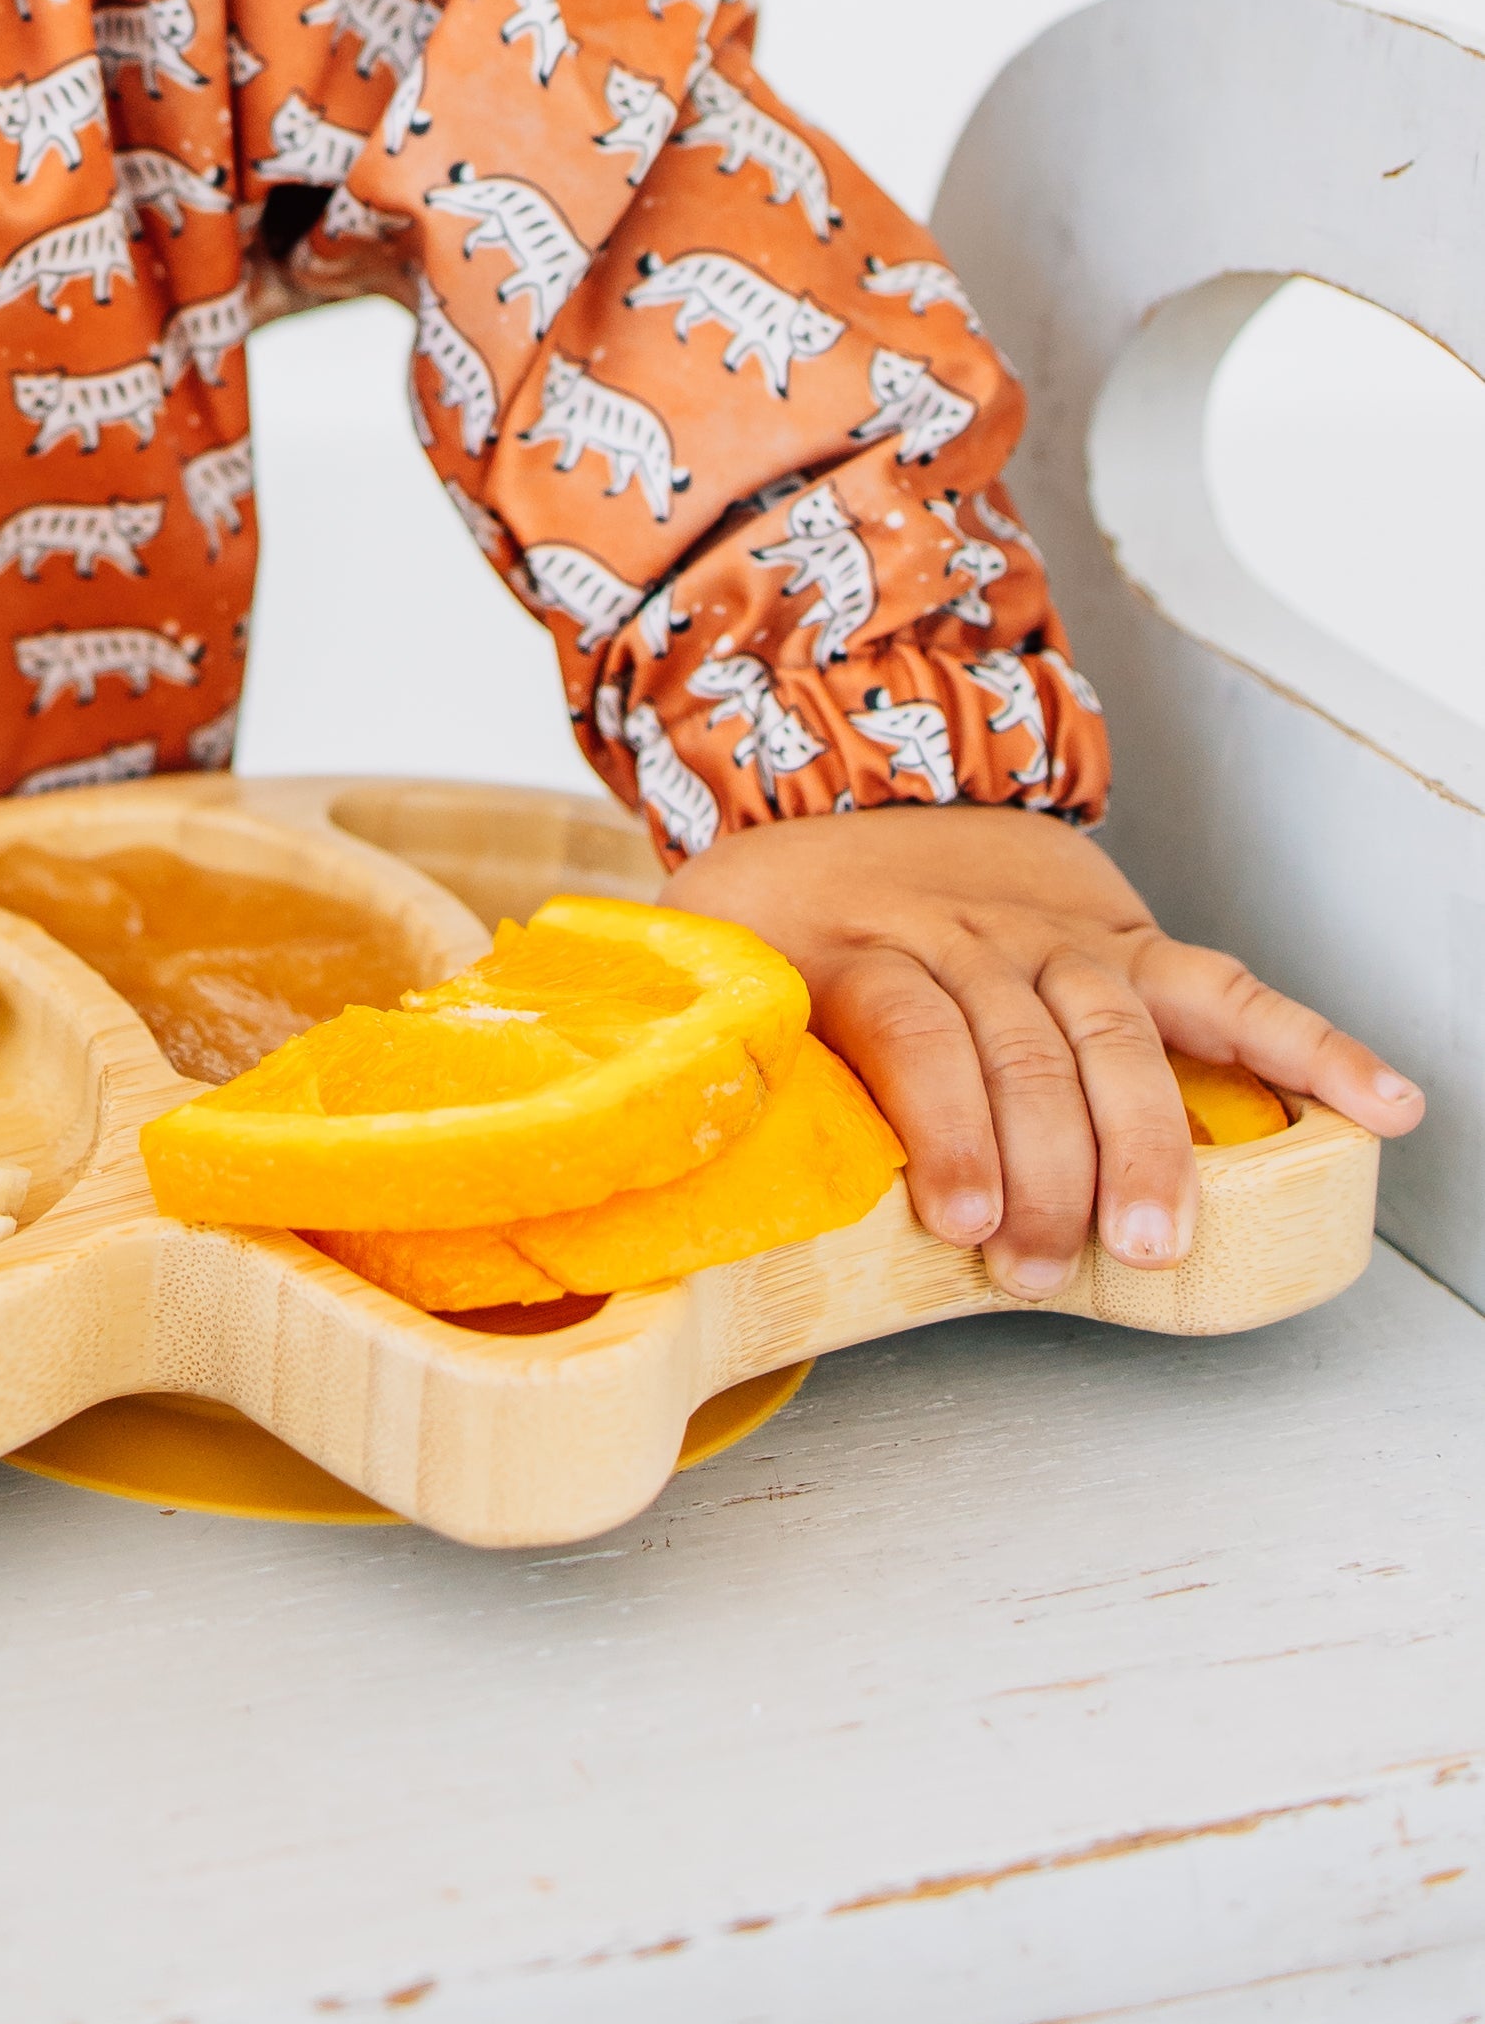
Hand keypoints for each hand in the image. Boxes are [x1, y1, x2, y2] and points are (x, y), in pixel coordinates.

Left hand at [676, 806, 1420, 1293]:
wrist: (847, 757)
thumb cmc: (779, 907)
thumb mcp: (708, 959)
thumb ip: (702, 1054)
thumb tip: (641, 1172)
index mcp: (852, 942)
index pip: (913, 1027)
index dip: (950, 1128)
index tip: (967, 1221)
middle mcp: (963, 933)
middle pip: (1023, 1048)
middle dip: (1049, 1171)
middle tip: (1050, 1265)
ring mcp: (1053, 935)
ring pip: (1115, 1033)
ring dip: (1145, 1141)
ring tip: (1156, 1241)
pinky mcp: (1122, 937)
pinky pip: (1222, 985)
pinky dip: (1308, 1045)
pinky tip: (1382, 1105)